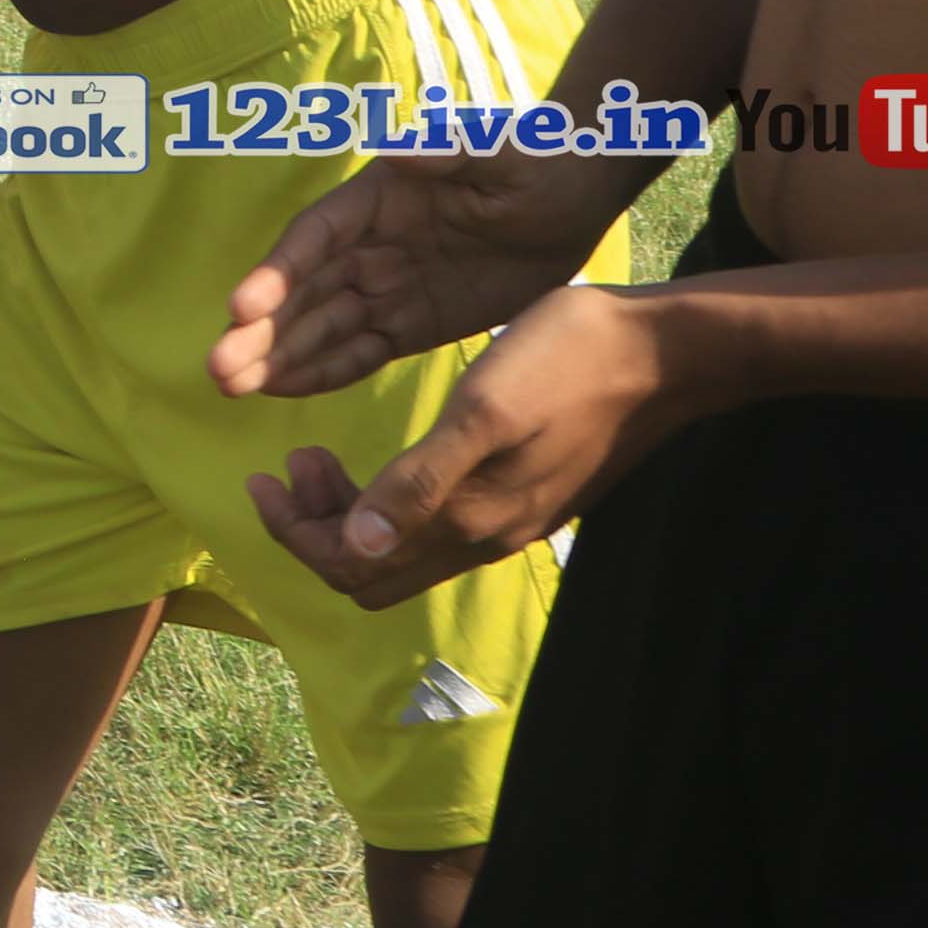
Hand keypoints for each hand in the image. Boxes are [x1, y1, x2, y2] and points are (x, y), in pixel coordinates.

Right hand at [212, 141, 657, 402]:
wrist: (575, 198)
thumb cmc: (532, 160)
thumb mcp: (496, 153)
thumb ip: (448, 154)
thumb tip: (397, 151)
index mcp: (374, 199)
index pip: (314, 239)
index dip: (275, 274)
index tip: (240, 308)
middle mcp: (368, 244)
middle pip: (303, 292)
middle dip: (260, 332)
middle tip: (218, 369)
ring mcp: (387, 286)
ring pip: (322, 328)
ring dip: (278, 358)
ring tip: (233, 390)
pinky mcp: (412, 323)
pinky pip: (360, 352)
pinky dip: (324, 371)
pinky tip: (283, 391)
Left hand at [246, 278, 689, 610]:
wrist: (665, 355)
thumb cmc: (569, 362)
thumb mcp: (482, 410)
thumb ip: (418, 484)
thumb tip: (354, 546)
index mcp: (465, 519)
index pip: (351, 565)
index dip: (295, 532)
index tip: (262, 476)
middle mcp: (483, 537)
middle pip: (371, 572)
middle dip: (315, 528)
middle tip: (291, 464)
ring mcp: (509, 522)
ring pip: (403, 553)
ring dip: (350, 515)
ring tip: (321, 456)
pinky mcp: (527, 500)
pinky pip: (438, 529)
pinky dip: (391, 503)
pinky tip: (388, 458)